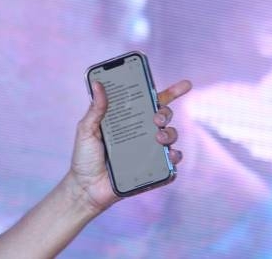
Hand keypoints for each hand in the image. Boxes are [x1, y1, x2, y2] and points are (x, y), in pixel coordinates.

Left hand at [68, 78, 192, 212]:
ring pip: (170, 135)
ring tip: (158, 136)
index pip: (149, 101)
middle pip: (163, 116)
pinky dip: (175, 156)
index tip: (186, 85)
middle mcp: (141, 132)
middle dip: (165, 112)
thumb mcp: (86, 129)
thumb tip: (98, 84)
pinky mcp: (154, 168)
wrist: (86, 186)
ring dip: (170, 132)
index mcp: (127, 118)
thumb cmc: (85, 156)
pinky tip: (170, 153)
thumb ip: (95, 109)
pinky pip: (172, 162)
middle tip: (156, 117)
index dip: (169, 92)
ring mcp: (149, 150)